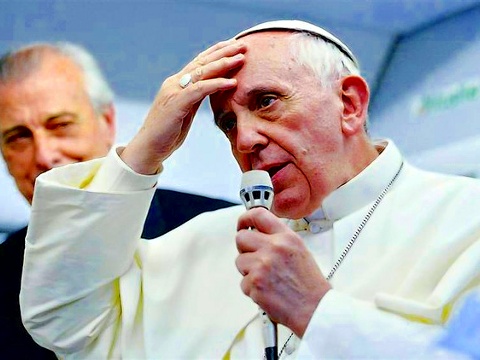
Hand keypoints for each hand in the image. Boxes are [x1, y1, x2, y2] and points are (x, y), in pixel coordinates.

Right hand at [121, 39, 245, 174]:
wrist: (149, 148)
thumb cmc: (168, 133)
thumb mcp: (185, 111)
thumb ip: (196, 98)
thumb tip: (212, 90)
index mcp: (177, 84)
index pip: (199, 62)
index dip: (217, 52)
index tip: (235, 46)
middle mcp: (174, 83)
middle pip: (202, 62)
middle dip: (224, 52)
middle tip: (243, 46)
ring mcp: (174, 91)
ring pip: (202, 72)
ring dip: (223, 63)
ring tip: (241, 58)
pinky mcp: (176, 103)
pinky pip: (199, 89)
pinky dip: (217, 84)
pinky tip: (232, 82)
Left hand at [236, 207, 330, 336]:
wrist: (315, 308)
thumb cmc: (309, 284)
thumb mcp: (299, 250)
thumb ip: (278, 239)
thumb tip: (257, 234)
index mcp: (286, 237)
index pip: (259, 215)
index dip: (245, 218)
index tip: (243, 224)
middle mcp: (274, 247)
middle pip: (241, 237)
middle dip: (244, 248)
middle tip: (253, 257)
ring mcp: (262, 265)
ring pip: (239, 261)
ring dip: (248, 271)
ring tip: (266, 279)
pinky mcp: (255, 283)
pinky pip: (242, 282)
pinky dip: (252, 289)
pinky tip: (267, 291)